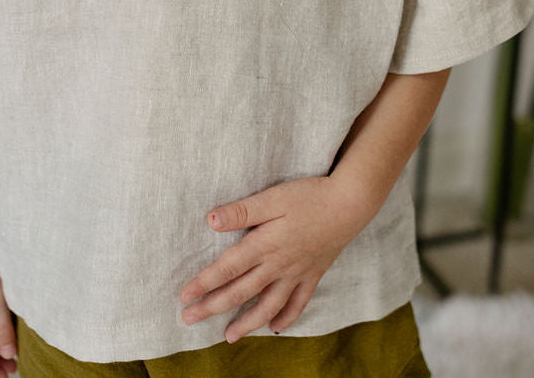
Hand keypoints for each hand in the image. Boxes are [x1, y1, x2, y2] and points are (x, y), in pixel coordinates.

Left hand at [179, 175, 373, 342]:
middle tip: (188, 320)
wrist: (349, 205)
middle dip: (212, 307)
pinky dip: (286, 318)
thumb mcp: (273, 198)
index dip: (204, 283)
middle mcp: (278, 265)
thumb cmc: (309, 196)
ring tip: (228, 336)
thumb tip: (211, 220)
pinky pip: (298, 303)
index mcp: (264, 245)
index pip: (227, 269)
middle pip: (240, 292)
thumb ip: (243, 211)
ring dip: (246, 323)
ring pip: (268, 306)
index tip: (183, 296)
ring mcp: (297, 273)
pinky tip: (276, 328)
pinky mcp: (313, 274)